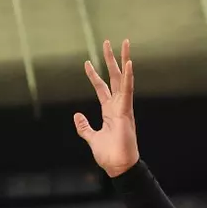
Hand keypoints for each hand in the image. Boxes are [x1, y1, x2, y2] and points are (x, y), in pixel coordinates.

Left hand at [74, 39, 138, 176]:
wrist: (118, 166)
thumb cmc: (109, 154)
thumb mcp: (91, 137)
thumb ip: (84, 127)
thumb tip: (77, 115)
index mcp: (109, 111)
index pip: (101, 88)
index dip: (94, 75)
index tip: (86, 62)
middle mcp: (118, 105)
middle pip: (114, 77)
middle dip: (111, 59)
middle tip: (109, 41)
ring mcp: (124, 107)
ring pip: (124, 78)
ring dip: (124, 60)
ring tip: (124, 43)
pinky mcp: (126, 111)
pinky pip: (128, 91)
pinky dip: (129, 77)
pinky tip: (129, 63)